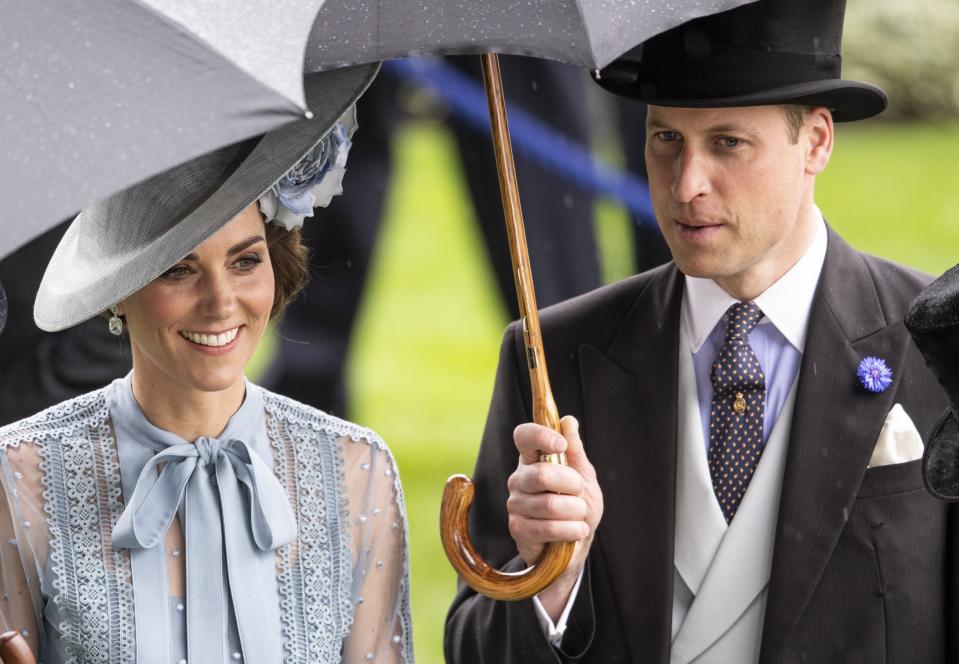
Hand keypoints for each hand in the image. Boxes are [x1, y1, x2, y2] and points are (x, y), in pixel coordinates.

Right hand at [506, 415, 602, 617]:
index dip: (540, 436)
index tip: (560, 445)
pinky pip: (547, 528)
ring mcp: (515, 503)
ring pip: (549, 505)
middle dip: (572, 485)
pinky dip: (570, 530)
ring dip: (575, 511)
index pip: (523, 436)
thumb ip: (575, 450)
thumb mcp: (583, 475)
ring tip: (580, 515)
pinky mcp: (517, 529)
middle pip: (541, 474)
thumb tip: (568, 421)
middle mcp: (519, 478)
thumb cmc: (577, 504)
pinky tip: (577, 530)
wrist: (575, 542)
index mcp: (532, 459)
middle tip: (580, 492)